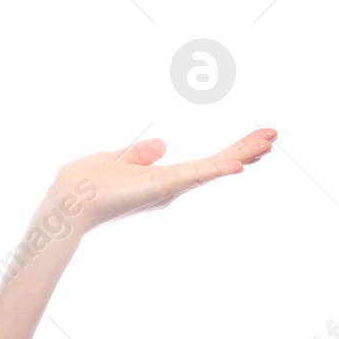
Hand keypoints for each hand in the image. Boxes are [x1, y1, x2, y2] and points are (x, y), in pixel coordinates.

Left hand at [43, 127, 277, 239]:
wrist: (65, 203)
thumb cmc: (82, 185)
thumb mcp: (116, 159)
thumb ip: (139, 155)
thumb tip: (160, 144)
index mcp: (161, 179)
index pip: (204, 163)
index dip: (230, 150)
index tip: (257, 137)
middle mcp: (169, 187)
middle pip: (214, 166)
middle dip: (244, 151)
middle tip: (273, 135)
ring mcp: (166, 189)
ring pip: (210, 170)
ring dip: (239, 155)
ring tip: (267, 143)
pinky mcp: (158, 188)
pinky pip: (191, 177)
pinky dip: (214, 170)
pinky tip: (237, 165)